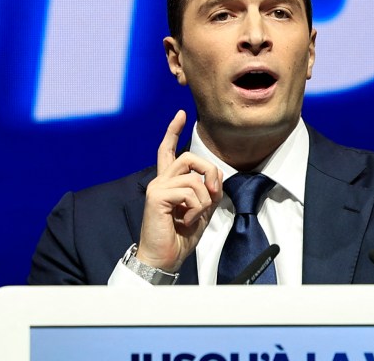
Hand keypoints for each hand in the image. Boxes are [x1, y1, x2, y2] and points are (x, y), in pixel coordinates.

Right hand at [136, 110, 222, 272]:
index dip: (173, 131)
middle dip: (211, 173)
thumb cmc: (180, 237)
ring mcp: (157, 187)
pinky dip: (196, 209)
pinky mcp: (157, 196)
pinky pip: (189, 191)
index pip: (168, 150)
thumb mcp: (203, 211)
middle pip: (190, 157)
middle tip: (214, 195)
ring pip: (194, 177)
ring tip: (194, 216)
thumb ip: (209, 191)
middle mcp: (160, 180)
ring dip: (205, 200)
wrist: (164, 258)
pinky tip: (187, 221)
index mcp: (169, 182)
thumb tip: (216, 177)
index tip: (181, 114)